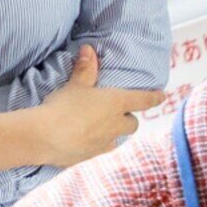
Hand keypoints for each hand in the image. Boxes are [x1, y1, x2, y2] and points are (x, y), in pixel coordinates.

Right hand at [29, 46, 167, 170]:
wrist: (45, 137)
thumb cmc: (63, 106)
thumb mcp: (74, 84)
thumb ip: (85, 69)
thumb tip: (89, 49)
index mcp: (116, 103)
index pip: (143, 100)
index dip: (154, 98)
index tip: (162, 97)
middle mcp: (116, 125)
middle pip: (133, 123)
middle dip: (128, 118)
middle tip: (117, 112)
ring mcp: (105, 143)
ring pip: (119, 138)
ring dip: (115, 131)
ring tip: (101, 125)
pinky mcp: (92, 156)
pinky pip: (102, 149)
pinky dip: (99, 143)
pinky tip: (86, 140)